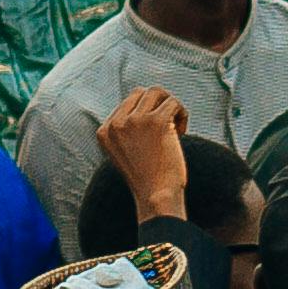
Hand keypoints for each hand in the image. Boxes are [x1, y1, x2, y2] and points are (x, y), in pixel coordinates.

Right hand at [96, 85, 191, 217]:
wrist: (156, 196)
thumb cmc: (147, 178)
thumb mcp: (126, 152)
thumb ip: (128, 129)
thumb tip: (146, 98)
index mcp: (104, 131)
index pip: (127, 102)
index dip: (147, 113)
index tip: (155, 135)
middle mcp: (116, 123)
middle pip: (142, 92)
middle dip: (159, 105)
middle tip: (169, 126)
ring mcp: (135, 121)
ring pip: (158, 92)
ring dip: (171, 105)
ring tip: (176, 127)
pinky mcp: (156, 122)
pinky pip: (174, 102)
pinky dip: (182, 114)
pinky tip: (182, 133)